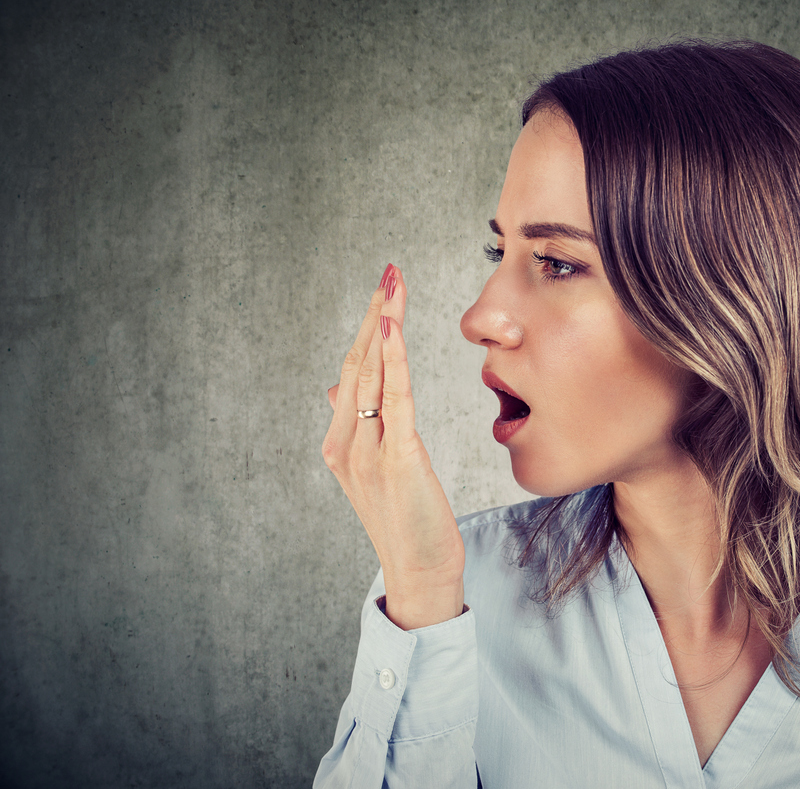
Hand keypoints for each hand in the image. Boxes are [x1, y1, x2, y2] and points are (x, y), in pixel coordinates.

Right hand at [322, 264, 465, 628]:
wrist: (421, 572)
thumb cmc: (409, 520)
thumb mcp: (377, 468)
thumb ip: (358, 425)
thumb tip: (336, 385)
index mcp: (340, 442)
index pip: (353, 371)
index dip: (369, 327)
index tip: (384, 289)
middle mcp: (345, 442)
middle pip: (358, 363)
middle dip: (374, 312)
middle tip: (389, 269)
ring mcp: (366, 451)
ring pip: (371, 373)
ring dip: (383, 322)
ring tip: (393, 282)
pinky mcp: (396, 459)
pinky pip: (393, 398)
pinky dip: (391, 358)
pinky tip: (393, 324)